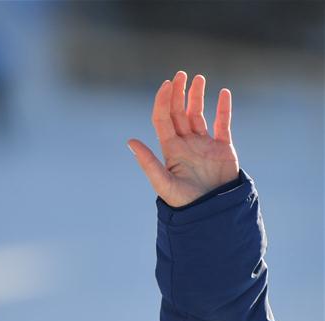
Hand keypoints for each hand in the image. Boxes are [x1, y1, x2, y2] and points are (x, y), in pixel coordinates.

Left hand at [127, 71, 239, 207]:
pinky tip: (223, 92)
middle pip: (179, 113)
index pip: (163, 119)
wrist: (211, 213)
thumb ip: (148, 162)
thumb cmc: (184, 203)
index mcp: (170, 149)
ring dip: (197, 96)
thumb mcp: (163, 183)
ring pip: (198, 114)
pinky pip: (222, 124)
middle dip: (178, 93)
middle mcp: (185, 144)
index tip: (166, 84)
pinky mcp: (223, 148)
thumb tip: (130, 141)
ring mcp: (204, 145)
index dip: (163, 101)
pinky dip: (223, 108)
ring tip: (198, 78)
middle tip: (180, 74)